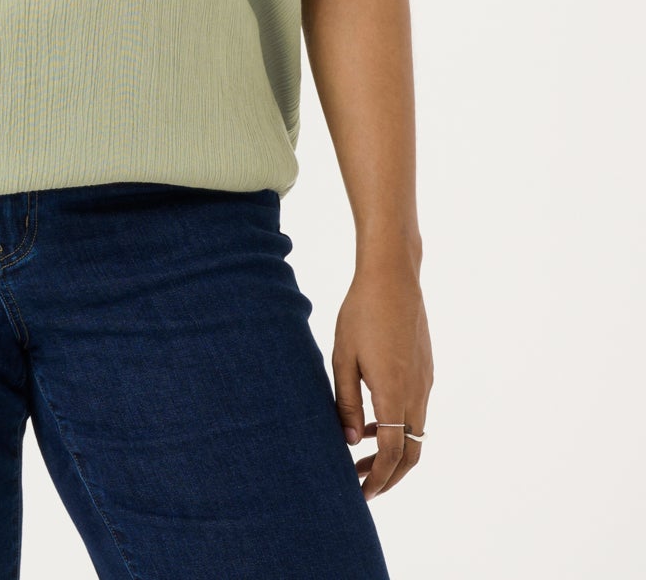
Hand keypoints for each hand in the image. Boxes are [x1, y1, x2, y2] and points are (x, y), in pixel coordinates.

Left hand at [332, 253, 432, 499]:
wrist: (393, 276)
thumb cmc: (361, 312)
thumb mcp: (343, 357)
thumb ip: (348, 402)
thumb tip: (351, 442)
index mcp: (395, 392)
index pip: (394, 453)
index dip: (378, 479)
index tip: (360, 494)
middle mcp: (417, 392)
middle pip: (411, 453)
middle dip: (389, 476)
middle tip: (362, 485)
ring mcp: (425, 381)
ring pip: (415, 433)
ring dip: (393, 451)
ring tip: (361, 456)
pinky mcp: (425, 369)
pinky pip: (416, 411)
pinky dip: (399, 427)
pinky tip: (375, 421)